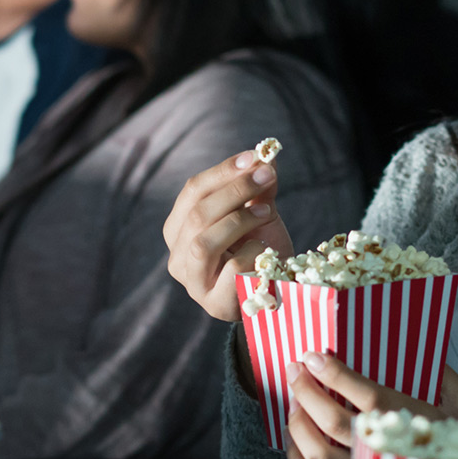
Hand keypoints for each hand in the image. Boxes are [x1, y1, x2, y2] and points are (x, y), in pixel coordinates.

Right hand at [164, 150, 294, 322]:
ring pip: (204, 243)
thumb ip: (258, 187)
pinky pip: (230, 270)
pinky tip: (266, 253)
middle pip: (196, 215)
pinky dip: (252, 254)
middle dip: (234, 191)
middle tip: (266, 177)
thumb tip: (265, 154)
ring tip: (267, 212)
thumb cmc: (262, 250)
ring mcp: (193, 284)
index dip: (222, 172)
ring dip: (240, 220)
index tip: (254, 157)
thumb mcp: (260, 213)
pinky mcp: (215, 304)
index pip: (192, 192)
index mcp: (179, 229)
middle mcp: (177, 257)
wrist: (280, 291)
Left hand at [280, 354, 457, 458]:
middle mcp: (390, 454)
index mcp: (417, 425)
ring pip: (321, 455)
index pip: (368, 396)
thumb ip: (443, 375)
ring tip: (293, 398)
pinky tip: (294, 434)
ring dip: (299, 422)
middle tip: (296, 370)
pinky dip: (298, 458)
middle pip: (336, 424)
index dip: (336, 375)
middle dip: (308, 393)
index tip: (315, 357)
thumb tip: (415, 348)